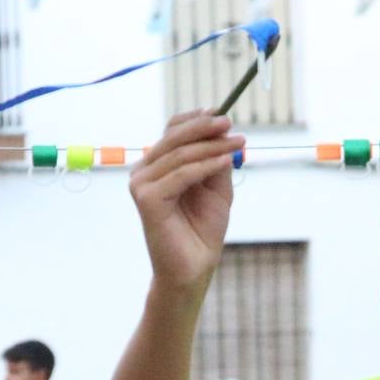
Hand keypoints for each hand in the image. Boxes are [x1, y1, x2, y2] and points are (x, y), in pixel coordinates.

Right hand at [128, 111, 244, 291]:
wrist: (194, 267)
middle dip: (205, 127)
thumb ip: (216, 159)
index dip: (195, 119)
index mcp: (157, 166)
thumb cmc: (203, 230)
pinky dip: (206, 165)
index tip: (222, 113)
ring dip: (212, 146)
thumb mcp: (216, 187)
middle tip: (230, 123)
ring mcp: (141, 184)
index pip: (172, 131)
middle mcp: (144, 171)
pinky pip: (181, 174)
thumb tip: (222, 129)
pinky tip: (226, 161)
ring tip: (238, 142)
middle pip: (173, 137)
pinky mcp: (146, 199)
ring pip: (180, 154)